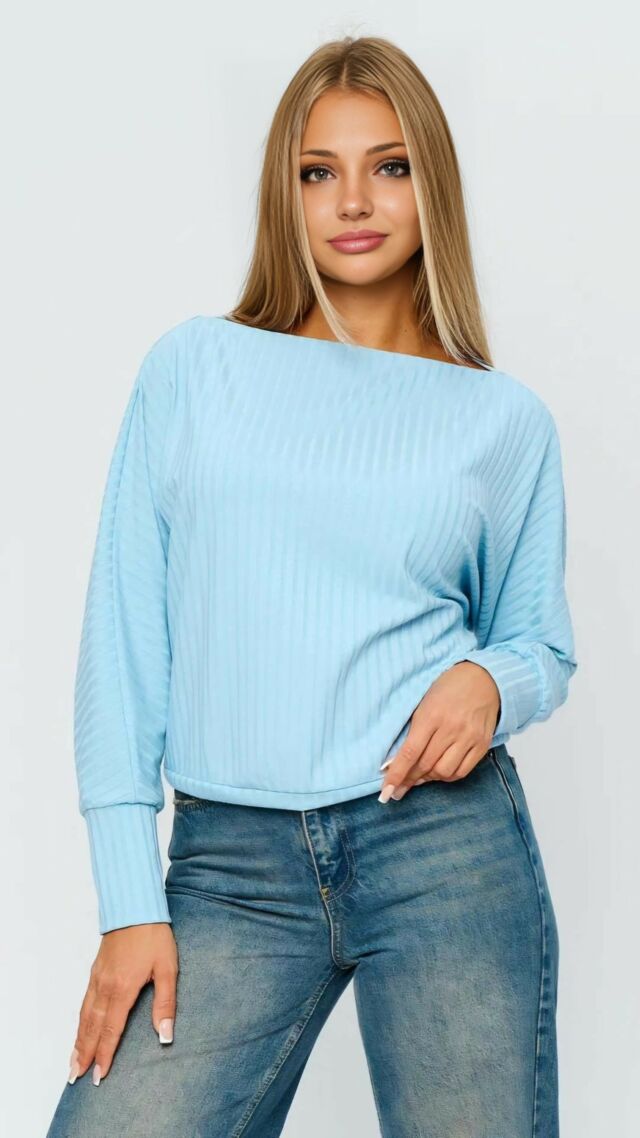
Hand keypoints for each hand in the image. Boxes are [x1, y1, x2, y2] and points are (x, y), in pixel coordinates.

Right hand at [67, 922, 177, 1084]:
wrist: (135, 908)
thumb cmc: (154, 937)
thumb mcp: (168, 969)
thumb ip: (165, 1003)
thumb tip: (165, 1035)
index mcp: (123, 989)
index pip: (112, 1030)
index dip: (105, 1054)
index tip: (99, 1075)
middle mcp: (106, 987)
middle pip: (92, 1027)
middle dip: (85, 1053)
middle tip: (76, 1076)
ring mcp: (98, 978)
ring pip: (84, 1016)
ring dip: (79, 1040)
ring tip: (73, 1061)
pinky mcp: (96, 971)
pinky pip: (84, 1002)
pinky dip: (79, 1020)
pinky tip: (80, 1028)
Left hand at [379, 661, 500, 801]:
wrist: (484, 677)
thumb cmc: (448, 688)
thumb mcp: (423, 703)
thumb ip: (412, 730)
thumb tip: (397, 761)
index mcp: (431, 715)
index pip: (410, 753)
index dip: (396, 775)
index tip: (386, 791)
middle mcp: (451, 728)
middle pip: (425, 765)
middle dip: (408, 780)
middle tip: (397, 788)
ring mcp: (469, 738)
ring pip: (443, 772)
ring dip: (428, 779)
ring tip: (419, 777)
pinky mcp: (482, 744)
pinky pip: (462, 771)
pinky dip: (447, 777)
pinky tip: (439, 772)